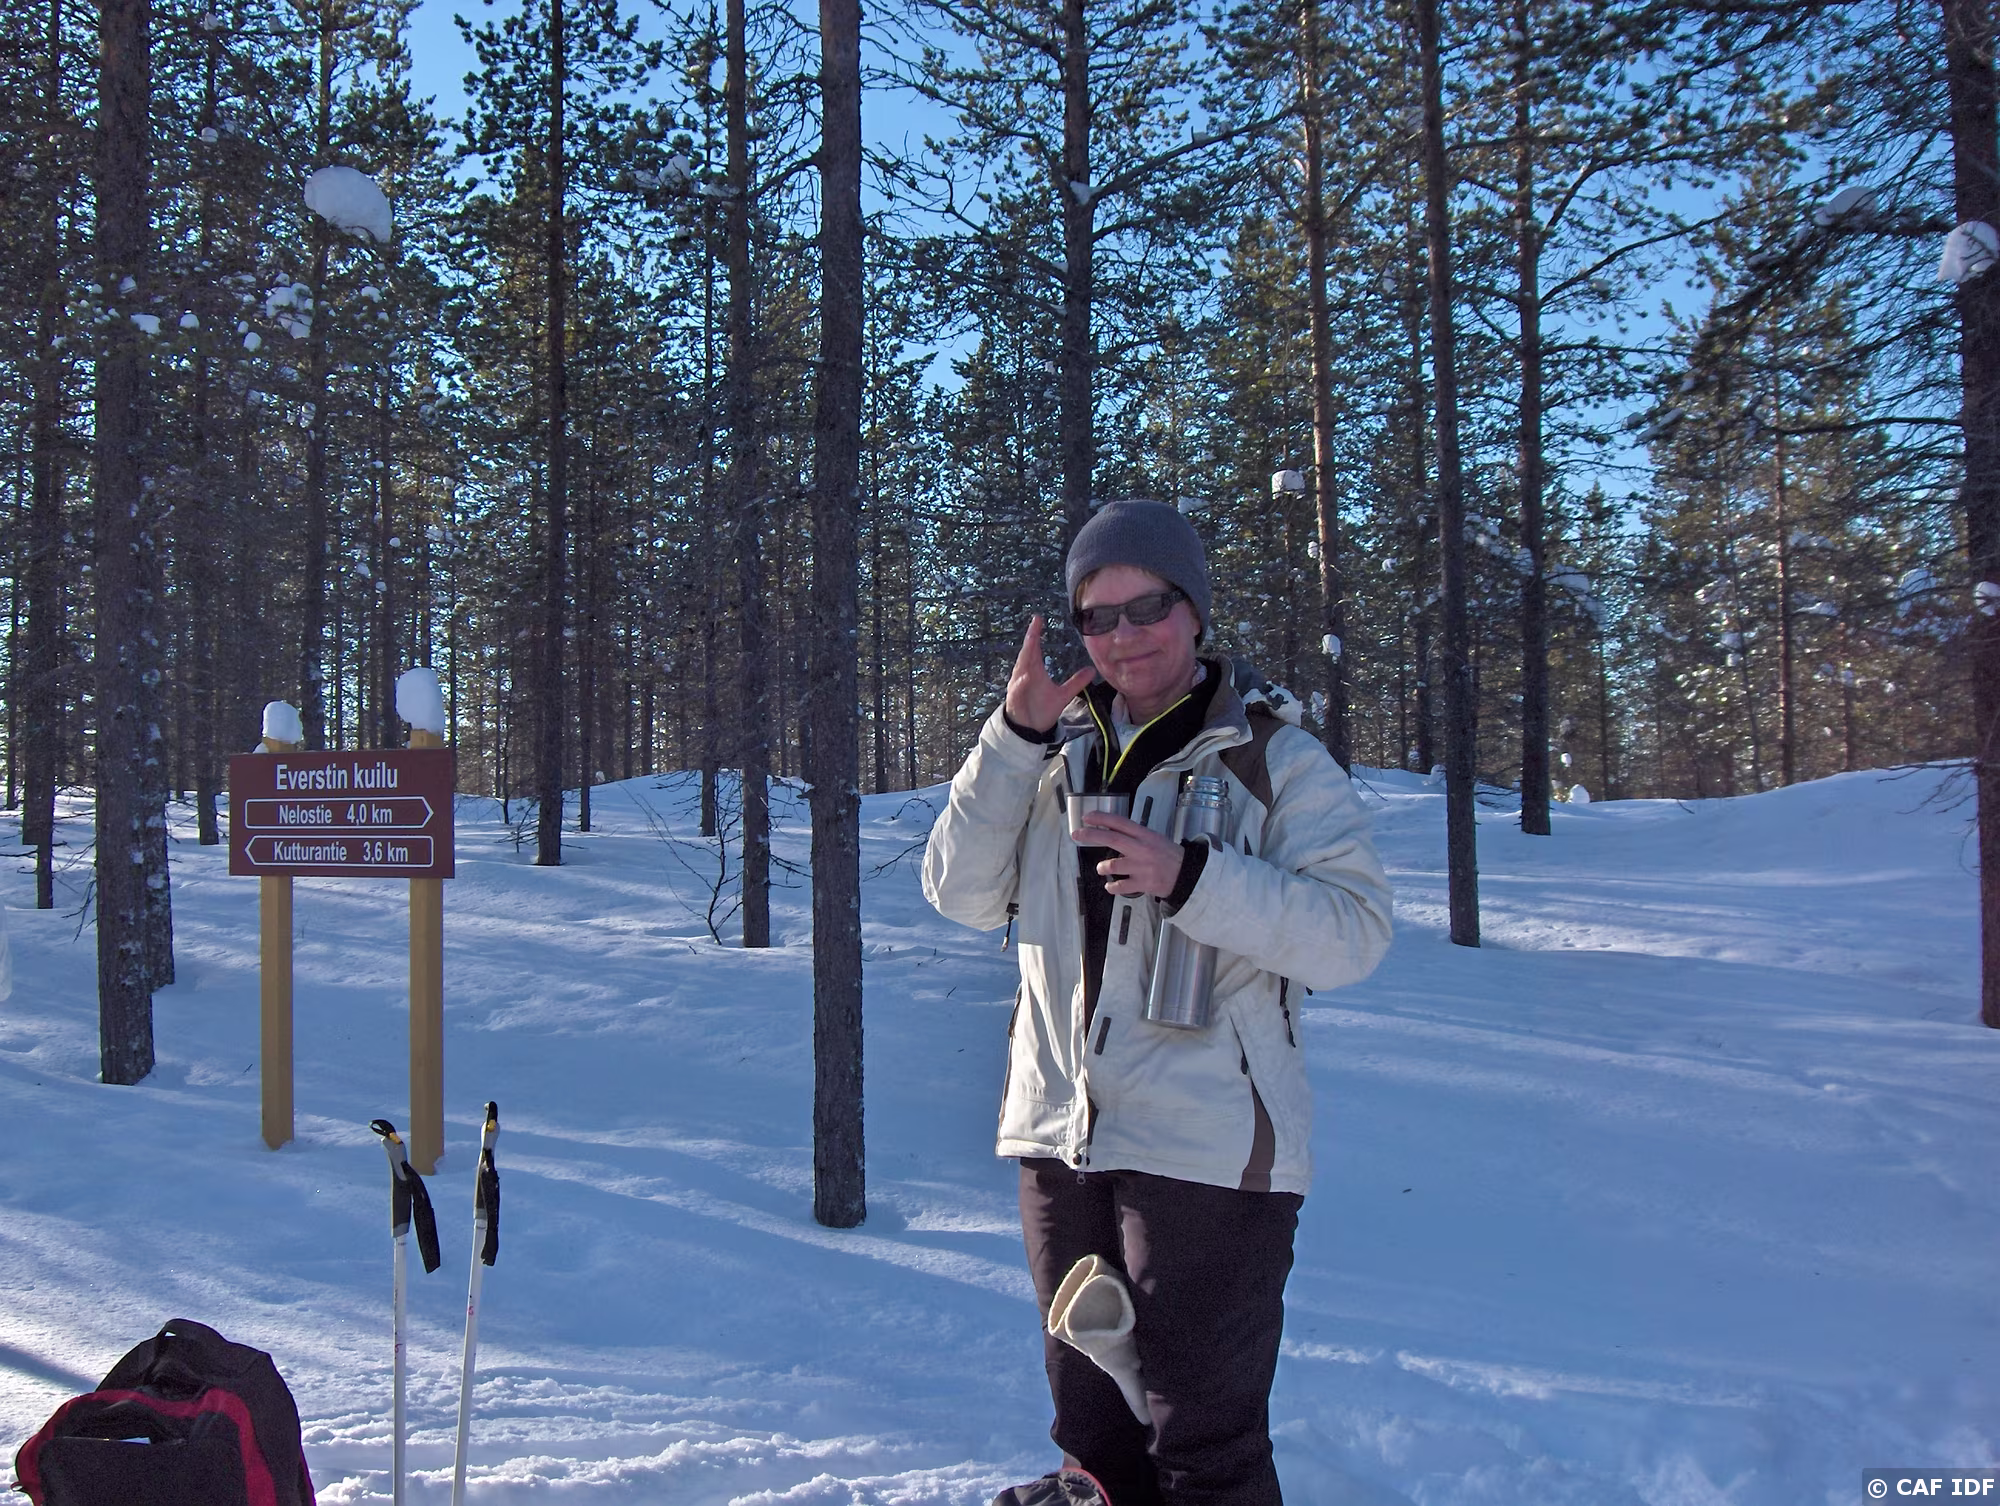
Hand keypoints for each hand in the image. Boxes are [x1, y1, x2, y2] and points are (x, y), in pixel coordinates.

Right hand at [1005, 615, 1094, 733]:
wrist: (1031, 727)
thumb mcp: (1063, 695)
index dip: (1035, 633)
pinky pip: (1018, 689)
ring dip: (1026, 657)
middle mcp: (1025, 674)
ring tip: (1031, 642)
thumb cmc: (1042, 708)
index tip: (1038, 618)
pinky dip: (1021, 682)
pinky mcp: (1015, 698)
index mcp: (1034, 670)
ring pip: (1021, 668)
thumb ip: (1076, 682)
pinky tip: (1026, 676)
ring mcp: (1019, 685)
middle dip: (1030, 639)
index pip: (1034, 648)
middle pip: (1027, 653)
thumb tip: (1091, 670)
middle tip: (1034, 624)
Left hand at [1073, 812, 1185, 898]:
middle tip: (1077, 834)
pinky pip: (1120, 886)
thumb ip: (1135, 835)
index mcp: (1145, 835)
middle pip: (1112, 838)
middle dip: (1092, 835)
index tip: (1088, 817)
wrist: (1187, 875)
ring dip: (1102, 866)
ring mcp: (1142, 867)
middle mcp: (1142, 849)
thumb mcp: (1154, 838)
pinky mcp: (1142, 884)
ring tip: (1101, 867)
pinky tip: (1110, 886)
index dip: (1102, 818)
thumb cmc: (1169, 856)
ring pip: (1113, 865)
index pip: (1121, 822)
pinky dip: (1111, 887)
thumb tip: (1111, 830)